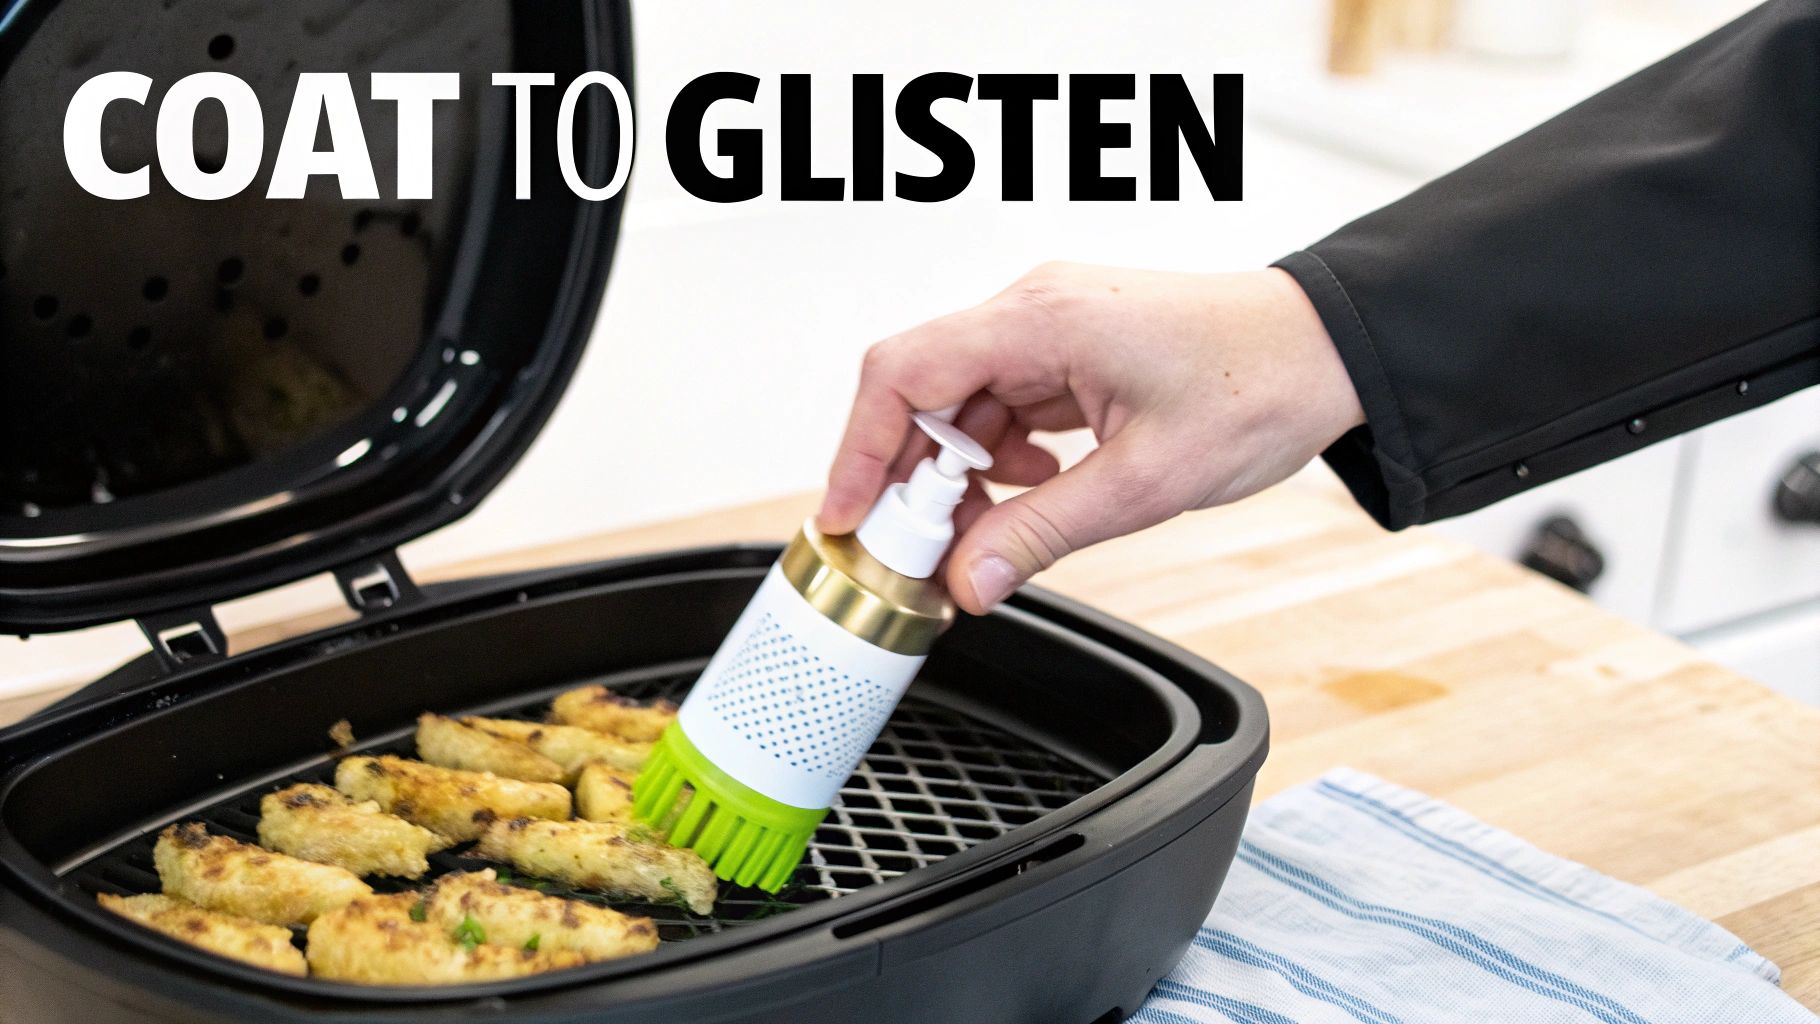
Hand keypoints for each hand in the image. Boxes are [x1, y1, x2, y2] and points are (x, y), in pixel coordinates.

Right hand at [818, 262, 1365, 613]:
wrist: (1335, 349)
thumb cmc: (1262, 384)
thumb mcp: (1146, 481)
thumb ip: (1044, 532)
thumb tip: (968, 583)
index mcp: (1041, 319)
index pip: (904, 373)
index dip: (860, 450)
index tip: (845, 518)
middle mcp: (1034, 311)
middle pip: (924, 392)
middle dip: (914, 479)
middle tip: (918, 554)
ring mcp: (1052, 328)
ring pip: (963, 405)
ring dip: (962, 477)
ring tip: (985, 539)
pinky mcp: (1073, 351)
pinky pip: (1005, 406)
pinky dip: (1002, 460)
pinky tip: (1034, 492)